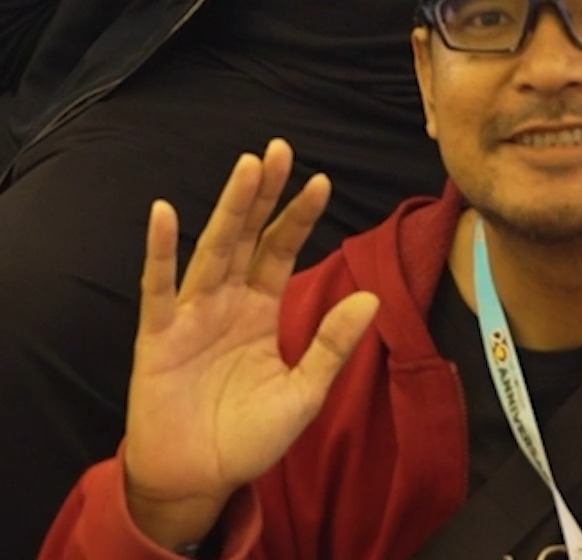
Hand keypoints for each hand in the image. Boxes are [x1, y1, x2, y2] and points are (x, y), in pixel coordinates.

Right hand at [124, 139, 378, 549]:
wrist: (196, 483)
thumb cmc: (247, 439)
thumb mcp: (302, 396)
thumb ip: (331, 347)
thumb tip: (372, 299)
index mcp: (261, 309)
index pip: (281, 249)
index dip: (299, 216)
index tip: (322, 181)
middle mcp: (227, 300)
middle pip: (248, 235)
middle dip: (263, 193)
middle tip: (279, 149)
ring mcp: (192, 314)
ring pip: (213, 249)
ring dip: (229, 208)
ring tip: (246, 166)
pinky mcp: (159, 335)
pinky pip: (159, 287)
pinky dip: (160, 251)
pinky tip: (163, 213)